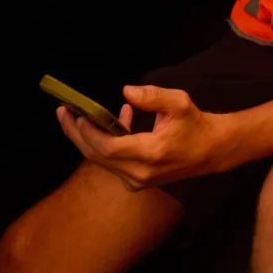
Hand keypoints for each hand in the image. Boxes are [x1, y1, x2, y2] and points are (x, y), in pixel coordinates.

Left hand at [57, 85, 229, 190]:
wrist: (210, 151)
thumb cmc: (195, 125)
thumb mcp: (179, 102)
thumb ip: (152, 96)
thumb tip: (126, 91)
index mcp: (150, 153)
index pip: (109, 147)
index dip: (90, 132)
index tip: (78, 113)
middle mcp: (139, 173)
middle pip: (97, 156)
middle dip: (76, 134)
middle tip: (63, 113)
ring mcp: (136, 180)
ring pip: (101, 160)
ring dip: (87, 138)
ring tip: (77, 116)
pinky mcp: (135, 181)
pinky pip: (111, 162)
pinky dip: (104, 143)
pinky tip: (114, 121)